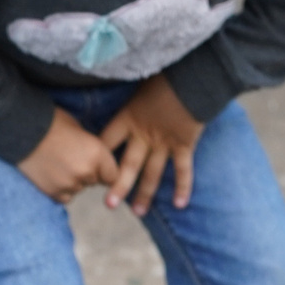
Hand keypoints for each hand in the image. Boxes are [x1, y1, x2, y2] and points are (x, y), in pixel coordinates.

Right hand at [16, 108, 118, 203]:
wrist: (22, 129)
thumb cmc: (51, 122)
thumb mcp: (79, 129)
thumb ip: (91, 148)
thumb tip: (96, 160)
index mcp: (97, 154)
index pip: (112, 175)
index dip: (106, 171)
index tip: (98, 168)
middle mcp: (86, 172)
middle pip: (94, 182)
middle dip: (87, 173)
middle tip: (71, 159)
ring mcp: (69, 184)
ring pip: (79, 189)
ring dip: (73, 181)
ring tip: (58, 165)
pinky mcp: (53, 192)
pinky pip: (65, 197)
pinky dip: (60, 189)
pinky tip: (52, 174)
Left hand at [100, 74, 202, 214]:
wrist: (195, 72)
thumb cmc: (166, 73)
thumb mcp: (138, 82)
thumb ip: (126, 95)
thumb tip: (108, 85)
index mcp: (129, 117)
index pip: (107, 140)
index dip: (98, 156)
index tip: (89, 171)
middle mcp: (144, 133)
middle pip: (127, 164)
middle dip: (118, 186)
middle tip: (108, 205)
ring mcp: (165, 141)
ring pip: (152, 173)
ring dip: (145, 194)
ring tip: (138, 212)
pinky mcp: (185, 143)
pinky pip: (183, 170)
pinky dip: (182, 187)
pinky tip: (179, 205)